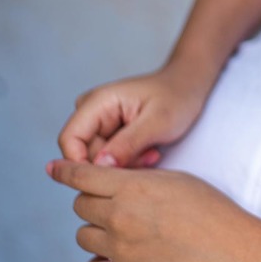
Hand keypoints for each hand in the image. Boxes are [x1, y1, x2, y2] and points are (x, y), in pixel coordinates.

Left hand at [46, 159, 260, 261]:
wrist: (231, 250)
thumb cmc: (211, 209)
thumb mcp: (175, 180)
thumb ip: (137, 179)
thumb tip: (111, 180)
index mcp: (132, 188)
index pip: (83, 176)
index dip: (65, 171)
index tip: (54, 169)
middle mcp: (120, 217)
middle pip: (80, 205)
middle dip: (92, 200)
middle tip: (114, 203)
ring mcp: (120, 249)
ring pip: (83, 235)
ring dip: (96, 230)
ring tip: (121, 229)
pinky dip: (100, 260)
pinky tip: (117, 254)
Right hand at [57, 66, 210, 166]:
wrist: (190, 84)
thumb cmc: (178, 96)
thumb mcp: (158, 122)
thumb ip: (128, 144)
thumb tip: (99, 167)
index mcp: (97, 101)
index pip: (69, 140)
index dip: (83, 164)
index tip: (113, 177)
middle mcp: (92, 110)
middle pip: (84, 152)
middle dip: (113, 164)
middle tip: (148, 160)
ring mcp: (100, 120)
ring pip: (98, 157)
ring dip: (125, 163)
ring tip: (152, 154)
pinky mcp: (110, 130)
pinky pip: (110, 155)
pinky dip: (129, 159)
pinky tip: (150, 152)